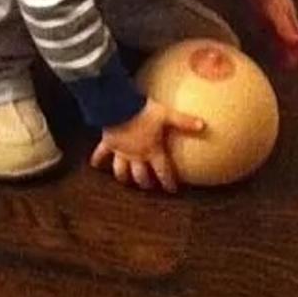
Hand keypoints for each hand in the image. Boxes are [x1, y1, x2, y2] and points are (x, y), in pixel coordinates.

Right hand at [89, 99, 204, 192]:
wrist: (118, 106)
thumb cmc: (143, 112)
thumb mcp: (166, 114)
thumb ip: (184, 121)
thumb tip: (204, 125)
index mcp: (152, 151)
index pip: (163, 172)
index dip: (168, 182)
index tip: (171, 190)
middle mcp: (136, 156)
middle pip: (141, 175)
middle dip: (145, 183)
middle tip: (148, 187)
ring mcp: (121, 152)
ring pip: (121, 171)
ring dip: (123, 177)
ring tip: (124, 181)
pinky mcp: (108, 144)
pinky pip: (101, 154)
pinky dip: (97, 160)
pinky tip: (94, 165)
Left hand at [237, 0, 297, 69]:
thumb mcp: (270, 2)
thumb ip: (282, 24)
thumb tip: (296, 45)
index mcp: (286, 12)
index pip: (297, 38)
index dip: (295, 53)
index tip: (289, 68)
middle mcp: (279, 8)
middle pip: (287, 33)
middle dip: (286, 50)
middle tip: (281, 66)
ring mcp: (266, 0)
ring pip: (274, 26)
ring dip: (274, 40)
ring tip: (269, 52)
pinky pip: (260, 15)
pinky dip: (260, 26)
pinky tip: (253, 28)